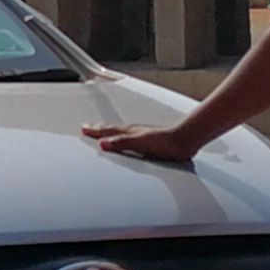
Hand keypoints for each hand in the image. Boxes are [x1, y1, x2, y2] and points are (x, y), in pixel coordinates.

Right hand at [85, 122, 207, 166]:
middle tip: (88, 126)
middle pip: (112, 129)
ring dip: (109, 132)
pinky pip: (129, 138)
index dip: (94, 130)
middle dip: (98, 128)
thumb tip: (102, 143)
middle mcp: (134, 132)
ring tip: (102, 132)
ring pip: (120, 132)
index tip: (83, 128)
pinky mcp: (149, 141)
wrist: (185, 141)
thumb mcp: (139, 144)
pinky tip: (126, 141)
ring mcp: (142, 135)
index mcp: (129, 132)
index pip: (107, 131)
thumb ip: (121, 143)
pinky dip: (121, 138)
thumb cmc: (166, 143)